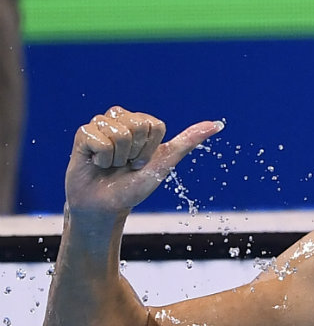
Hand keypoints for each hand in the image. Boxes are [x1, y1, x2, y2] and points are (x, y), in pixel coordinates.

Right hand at [66, 106, 223, 219]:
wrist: (104, 206)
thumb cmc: (134, 187)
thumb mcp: (165, 164)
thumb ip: (188, 141)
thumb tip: (218, 124)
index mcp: (142, 123)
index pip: (154, 125)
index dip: (151, 149)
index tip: (142, 162)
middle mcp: (121, 119)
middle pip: (137, 126)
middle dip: (135, 152)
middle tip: (125, 164)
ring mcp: (100, 125)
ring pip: (118, 133)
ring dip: (117, 158)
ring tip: (111, 165)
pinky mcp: (82, 133)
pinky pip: (98, 139)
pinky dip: (101, 159)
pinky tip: (96, 163)